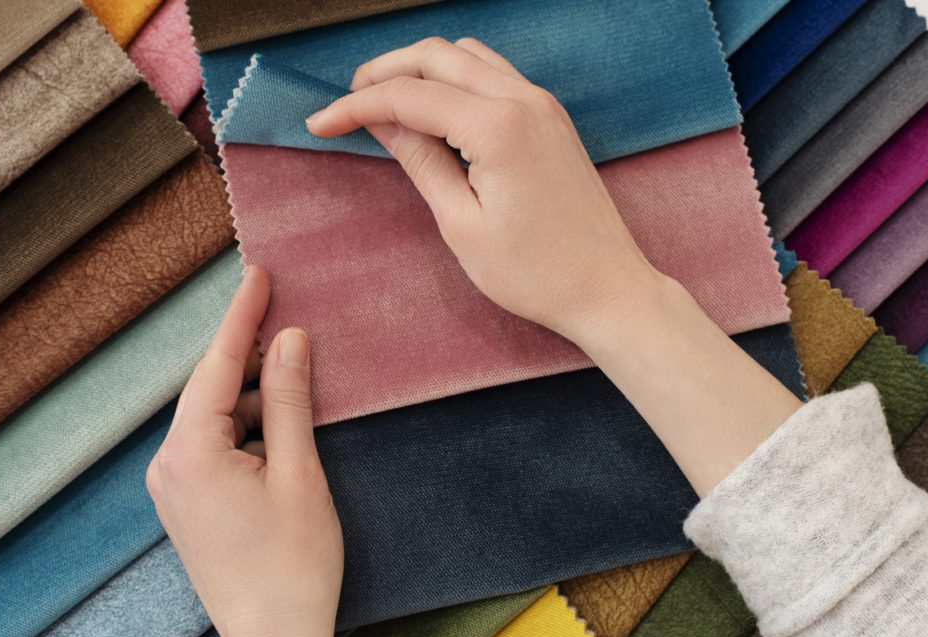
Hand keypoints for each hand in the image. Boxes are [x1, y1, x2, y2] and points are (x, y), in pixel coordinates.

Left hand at [146, 266, 344, 636]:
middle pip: (214, 389)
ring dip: (258, 398)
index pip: (217, 366)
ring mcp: (175, 489)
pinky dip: (250, 429)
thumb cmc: (292, 565)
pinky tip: (285, 427)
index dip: (241, 316)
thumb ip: (291, 400)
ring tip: (304, 384)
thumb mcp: (299, 472)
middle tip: (295, 322)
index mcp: (189, 453)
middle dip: (254, 357)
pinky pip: (217, 446)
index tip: (258, 274)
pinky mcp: (190, 505)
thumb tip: (290, 340)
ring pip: (218, 418)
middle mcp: (169, 466)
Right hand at [306, 37, 665, 344]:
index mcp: (498, 127)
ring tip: (385, 104)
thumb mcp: (462, 224)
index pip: (410, 95)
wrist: (607, 289)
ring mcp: (542, 105)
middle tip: (346, 104)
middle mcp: (524, 100)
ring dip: (420, 69)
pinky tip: (433, 112)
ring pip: (466, 57)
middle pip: (436, 56)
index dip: (356, 106)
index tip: (320, 123)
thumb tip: (382, 121)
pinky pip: (494, 76)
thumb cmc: (537, 273)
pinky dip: (454, 80)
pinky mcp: (550, 119)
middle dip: (384, 73)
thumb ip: (420, 161)